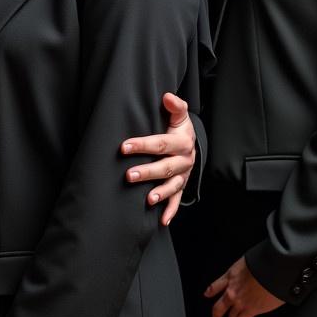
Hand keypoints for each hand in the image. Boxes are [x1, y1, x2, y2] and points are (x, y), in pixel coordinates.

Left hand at [121, 93, 195, 225]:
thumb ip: (175, 106)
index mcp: (182, 142)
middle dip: (147, 172)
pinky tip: (162, 220)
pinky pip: (177, 200)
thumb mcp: (180, 115)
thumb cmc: (179, 127)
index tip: (124, 147)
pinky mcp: (181, 186)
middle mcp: (184, 160)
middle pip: (165, 167)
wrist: (193, 142)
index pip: (160, 143)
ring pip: (172, 186)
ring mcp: (184, 175)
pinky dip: (171, 210)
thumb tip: (167, 96)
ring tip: (147, 199)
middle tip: (129, 175)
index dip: (142, 145)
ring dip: (160, 193)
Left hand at [205, 256, 283, 316]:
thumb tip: (249, 273)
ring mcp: (239, 301)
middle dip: (216, 314)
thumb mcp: (247, 262)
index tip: (208, 294)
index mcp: (230, 276)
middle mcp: (232, 290)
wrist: (271, 268)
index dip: (211, 291)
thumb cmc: (262, 263)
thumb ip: (244, 271)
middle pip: (219, 306)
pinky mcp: (250, 309)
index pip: (216, 285)